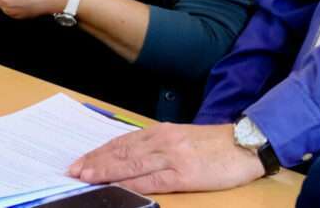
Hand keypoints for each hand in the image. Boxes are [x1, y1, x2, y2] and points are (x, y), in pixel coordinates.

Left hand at [70, 122, 264, 194]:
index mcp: (163, 132)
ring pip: (131, 164)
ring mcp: (173, 157)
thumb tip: (131, 156)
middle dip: (95, 162)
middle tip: (72, 170)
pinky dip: (131, 183)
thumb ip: (159, 145)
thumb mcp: (184, 138)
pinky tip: (117, 187)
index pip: (124, 142)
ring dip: (106, 171)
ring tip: (85, 177)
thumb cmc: (215, 145)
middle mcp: (164, 141)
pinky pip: (151, 180)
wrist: (247, 145)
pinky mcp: (183, 174)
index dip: (100, 153)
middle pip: (122, 152)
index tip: (80, 161)